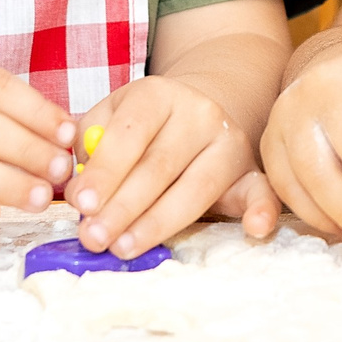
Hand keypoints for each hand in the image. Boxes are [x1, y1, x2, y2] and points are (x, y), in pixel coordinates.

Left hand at [68, 74, 275, 259]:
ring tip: (124, 247)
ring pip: (197, 187)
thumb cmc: (141, 125)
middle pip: (160, 165)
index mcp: (158, 94)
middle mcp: (200, 113)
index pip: (129, 133)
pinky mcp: (251, 171)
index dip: (105, 170)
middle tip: (93, 237)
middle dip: (122, 207)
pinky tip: (256, 230)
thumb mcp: (109, 116)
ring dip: (157, 223)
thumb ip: (89, 146)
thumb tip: (79, 191)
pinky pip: (262, 191)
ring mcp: (230, 142)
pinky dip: (262, 211)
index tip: (81, 203)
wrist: (198, 111)